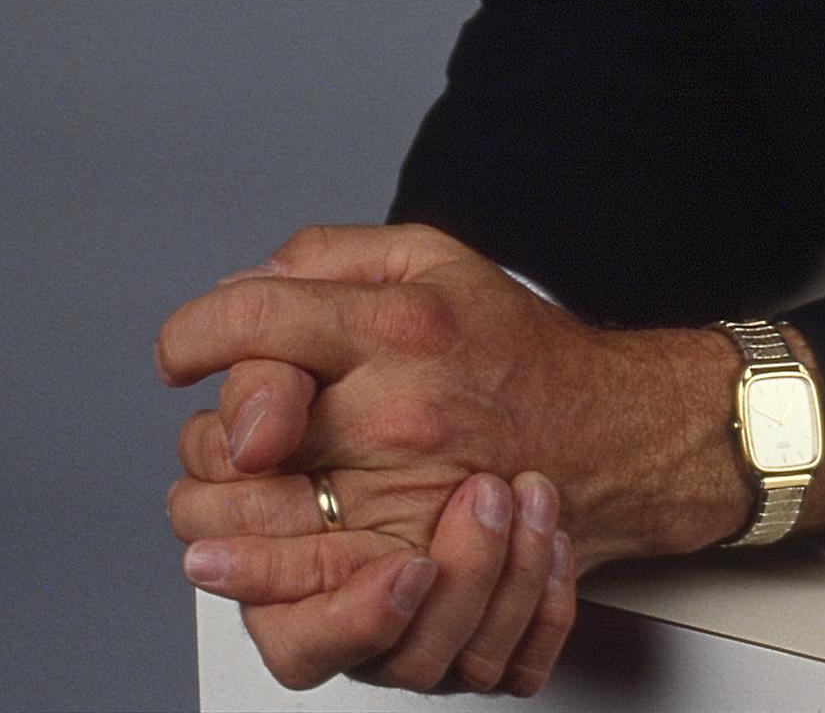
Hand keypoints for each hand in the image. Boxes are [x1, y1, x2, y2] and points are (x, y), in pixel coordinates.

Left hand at [158, 222, 755, 686]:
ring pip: (251, 523)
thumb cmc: (521, 350)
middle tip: (225, 425)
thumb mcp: (436, 257)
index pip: (255, 320)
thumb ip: (333, 254)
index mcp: (400, 327)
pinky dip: (255, 580)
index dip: (195, 333)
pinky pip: (302, 598)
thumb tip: (247, 281)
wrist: (610, 437)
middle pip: (233, 429)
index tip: (184, 349)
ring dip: (212, 506)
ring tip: (225, 488)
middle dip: (206, 427)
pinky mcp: (410, 567)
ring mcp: (402, 497)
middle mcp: (397, 412)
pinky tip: (242, 551)